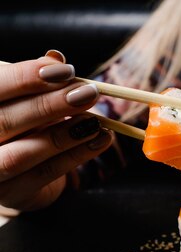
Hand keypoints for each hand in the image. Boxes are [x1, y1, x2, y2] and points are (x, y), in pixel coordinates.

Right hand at [0, 51, 112, 212]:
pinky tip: (100, 139)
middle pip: (5, 121)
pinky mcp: (11, 193)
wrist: (12, 171)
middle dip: (50, 105)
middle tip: (88, 93)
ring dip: (64, 134)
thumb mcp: (20, 95)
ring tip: (96, 121)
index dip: (25, 78)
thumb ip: (35, 77)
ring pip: (23, 153)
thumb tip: (55, 58)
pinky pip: (47, 173)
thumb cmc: (17, 121)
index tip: (64, 70)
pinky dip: (77, 155)